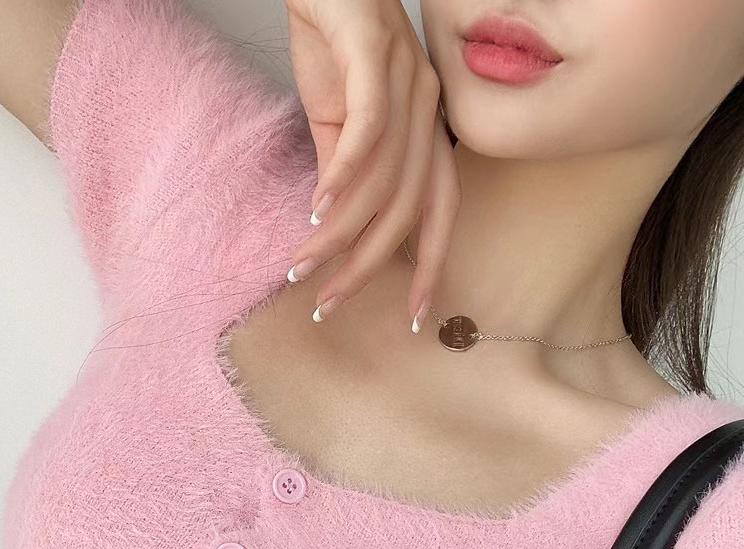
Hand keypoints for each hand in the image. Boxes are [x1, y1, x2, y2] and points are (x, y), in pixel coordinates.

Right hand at [283, 0, 458, 326]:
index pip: (439, 208)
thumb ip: (341, 173)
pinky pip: (368, 127)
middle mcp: (430, 107)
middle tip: (328, 304)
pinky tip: (315, 209)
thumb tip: (333, 229)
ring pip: (384, 178)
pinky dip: (343, 174)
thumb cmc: (331, 38)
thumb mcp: (335, 119)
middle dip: (368, 265)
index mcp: (428, 127)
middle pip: (409, 206)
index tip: (413, 315)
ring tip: (303, 264)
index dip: (429, 263)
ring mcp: (408, 79)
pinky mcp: (374, 53)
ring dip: (341, 231)